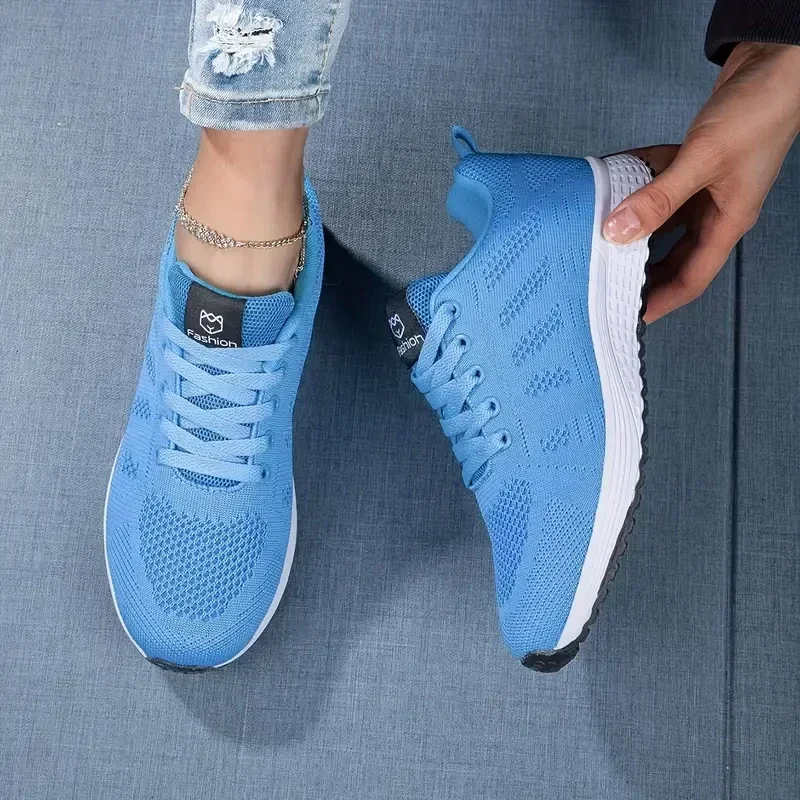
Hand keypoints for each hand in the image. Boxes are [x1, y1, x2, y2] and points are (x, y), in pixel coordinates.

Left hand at [602, 42, 799, 321]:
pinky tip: (612, 182)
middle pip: (673, 256)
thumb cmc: (759, 110)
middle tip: (606, 283)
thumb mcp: (703, 160)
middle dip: (642, 272)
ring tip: (599, 240)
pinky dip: (636, 181)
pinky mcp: (695, 163)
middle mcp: (716, 210)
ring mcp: (705, 187)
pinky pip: (658, 182)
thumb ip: (659, 197)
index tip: (631, 318)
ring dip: (633, 226)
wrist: (775, 60)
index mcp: (728, 222)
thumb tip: (618, 232)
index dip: (662, 301)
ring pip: (662, 219)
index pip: (692, 278)